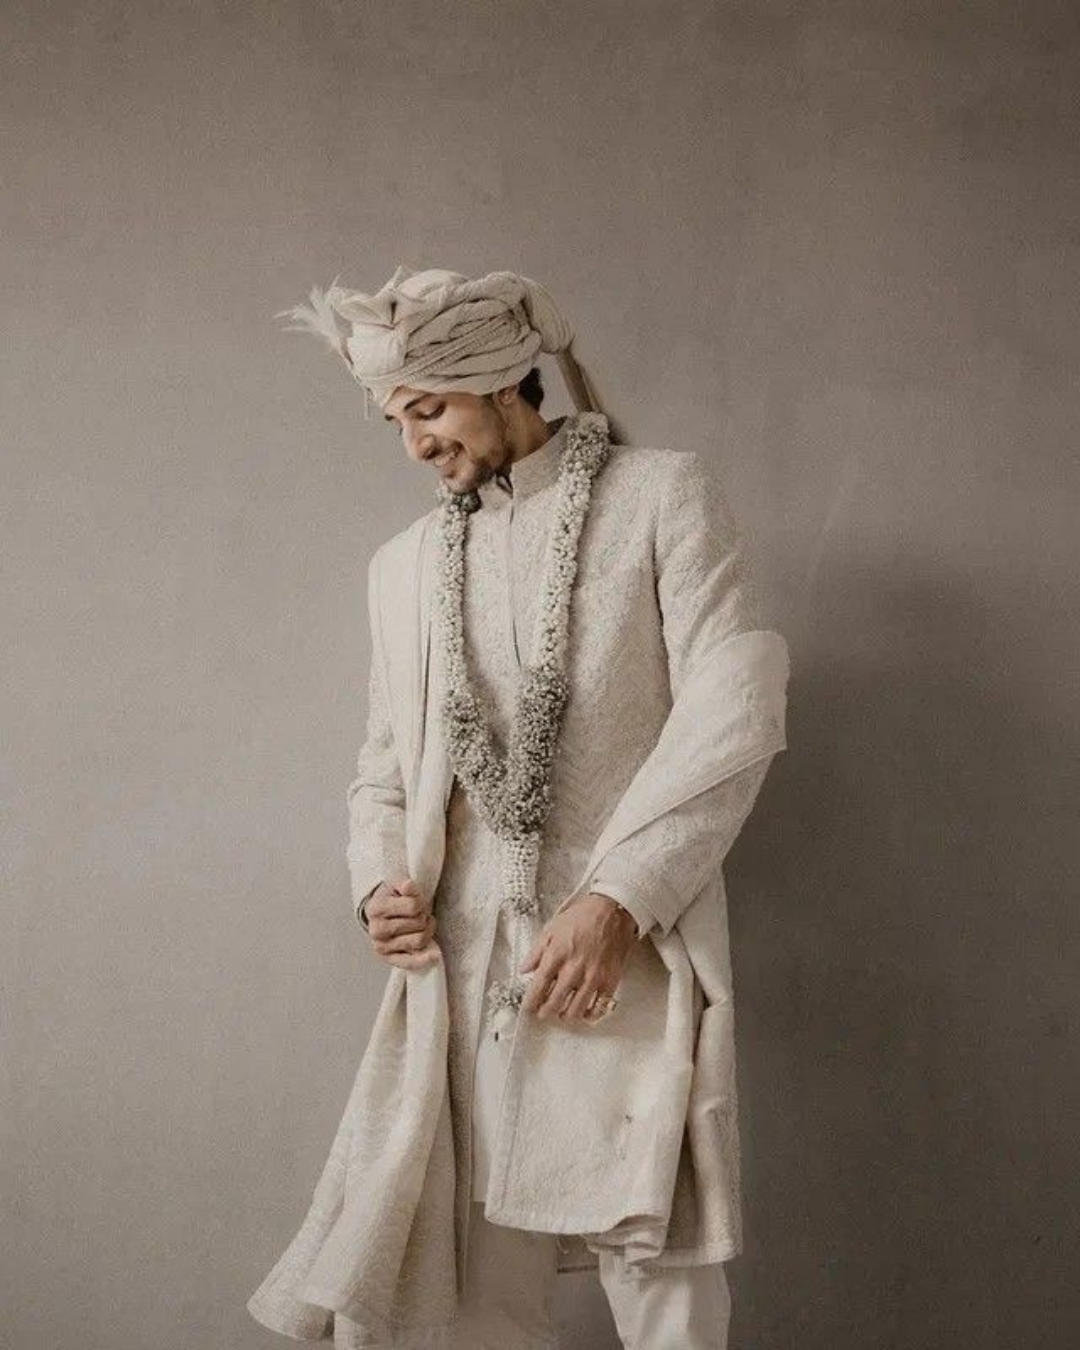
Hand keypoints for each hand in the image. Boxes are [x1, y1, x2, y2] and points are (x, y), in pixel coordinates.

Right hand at [365, 876, 441, 969]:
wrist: (380, 914)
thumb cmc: (392, 898)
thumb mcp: (397, 885)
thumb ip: (406, 885)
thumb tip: (408, 886)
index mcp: (375, 908)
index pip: (413, 906)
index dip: (421, 902)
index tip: (416, 901)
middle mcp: (376, 930)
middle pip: (419, 923)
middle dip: (423, 916)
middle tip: (417, 914)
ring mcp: (382, 947)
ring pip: (420, 940)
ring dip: (427, 930)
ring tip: (419, 925)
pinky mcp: (389, 959)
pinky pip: (411, 962)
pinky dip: (424, 960)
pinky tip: (435, 955)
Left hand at [518, 892, 636, 1023]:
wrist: (611, 910)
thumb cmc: (582, 917)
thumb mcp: (551, 929)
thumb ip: (536, 952)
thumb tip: (524, 969)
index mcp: (557, 954)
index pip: (539, 986)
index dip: (531, 1001)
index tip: (527, 1008)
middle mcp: (574, 968)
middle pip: (555, 1002)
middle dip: (546, 1012)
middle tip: (543, 1013)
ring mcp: (593, 975)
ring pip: (576, 1009)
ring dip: (566, 1016)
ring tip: (562, 1014)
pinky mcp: (610, 979)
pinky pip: (600, 1006)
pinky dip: (591, 1014)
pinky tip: (586, 1013)